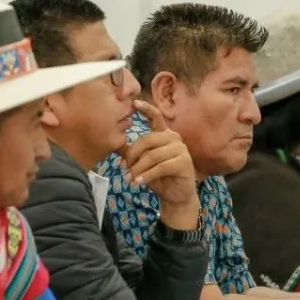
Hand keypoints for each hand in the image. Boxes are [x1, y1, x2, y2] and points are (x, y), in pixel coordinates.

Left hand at [119, 100, 199, 229]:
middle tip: (122, 168)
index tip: (133, 103)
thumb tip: (116, 145)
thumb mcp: (142, 162)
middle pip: (147, 140)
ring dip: (137, 169)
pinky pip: (160, 167)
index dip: (145, 109)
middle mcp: (174, 138)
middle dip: (132, 155)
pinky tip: (138, 182)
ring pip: (152, 155)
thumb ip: (133, 152)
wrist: (175, 196)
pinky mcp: (184, 162)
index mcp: (164, 134)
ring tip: (129, 179)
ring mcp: (181, 149)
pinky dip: (147, 175)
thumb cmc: (158, 177)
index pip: (156, 116)